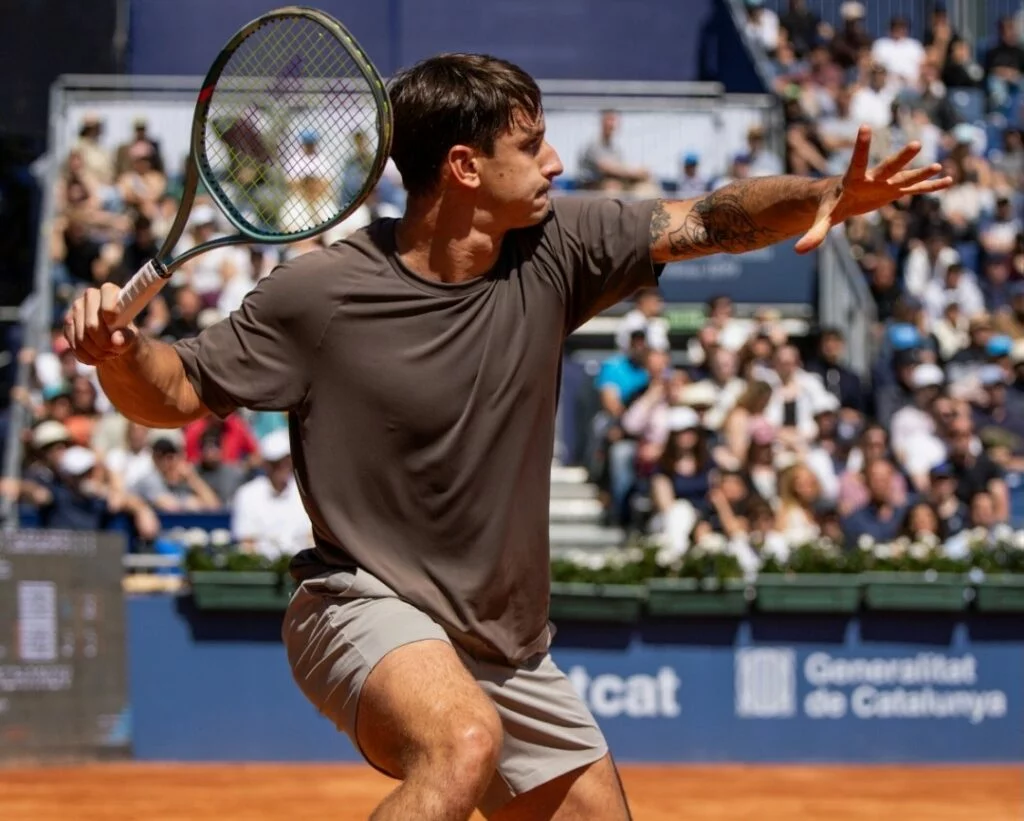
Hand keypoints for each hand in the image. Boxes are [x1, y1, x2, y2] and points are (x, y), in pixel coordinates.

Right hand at [64, 282, 137, 365]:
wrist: (113, 342)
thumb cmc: (125, 334)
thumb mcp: (132, 337)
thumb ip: (127, 337)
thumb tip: (116, 340)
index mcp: (110, 292)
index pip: (107, 292)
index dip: (110, 310)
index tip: (114, 325)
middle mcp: (90, 296)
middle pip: (91, 325)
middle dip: (105, 343)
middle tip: (116, 351)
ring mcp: (75, 309)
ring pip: (82, 338)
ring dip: (97, 352)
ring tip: (109, 354)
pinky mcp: (67, 324)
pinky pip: (74, 346)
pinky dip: (87, 356)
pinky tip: (97, 357)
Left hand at [795, 126, 953, 253]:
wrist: (841, 199)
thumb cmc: (830, 205)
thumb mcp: (822, 220)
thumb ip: (814, 234)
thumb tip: (798, 251)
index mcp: (854, 179)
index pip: (858, 161)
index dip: (862, 146)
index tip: (865, 126)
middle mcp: (873, 177)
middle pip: (889, 166)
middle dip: (902, 158)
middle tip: (916, 144)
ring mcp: (886, 184)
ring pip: (906, 177)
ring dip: (921, 173)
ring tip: (938, 166)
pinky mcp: (894, 192)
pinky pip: (915, 190)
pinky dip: (930, 187)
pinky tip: (948, 181)